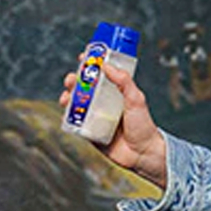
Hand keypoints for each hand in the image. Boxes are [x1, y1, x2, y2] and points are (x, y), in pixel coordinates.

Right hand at [59, 60, 167, 187]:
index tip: (83, 56)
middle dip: (74, 80)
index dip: (91, 65)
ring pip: (76, 103)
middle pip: (84, 87)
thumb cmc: (143, 126)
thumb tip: (107, 66)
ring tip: (67, 95)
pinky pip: (75, 121)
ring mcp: (96, 117)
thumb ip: (124, 82)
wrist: (142, 154)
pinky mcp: (89, 131)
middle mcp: (104, 103)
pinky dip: (67, 114)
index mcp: (116, 93)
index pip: (101, 74)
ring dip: (68, 96)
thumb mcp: (136, 99)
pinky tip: (66, 110)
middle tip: (72, 79)